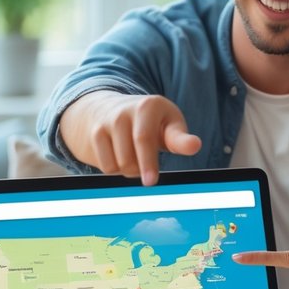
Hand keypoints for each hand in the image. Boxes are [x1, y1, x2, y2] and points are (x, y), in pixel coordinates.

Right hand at [61, 92, 201, 184]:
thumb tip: (194, 145)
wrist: (112, 108)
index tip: (151, 181)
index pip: (144, 139)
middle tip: (151, 173)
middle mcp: (123, 112)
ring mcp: (106, 123)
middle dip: (142, 171)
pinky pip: (107, 168)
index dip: (148, 162)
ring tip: (136, 156)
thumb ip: (180, 138)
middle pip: (130, 160)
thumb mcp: (170, 124)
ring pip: (119, 166)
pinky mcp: (94, 135)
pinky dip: (117, 169)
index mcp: (147, 107)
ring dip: (130, 170)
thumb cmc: (153, 121)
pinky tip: (121, 155)